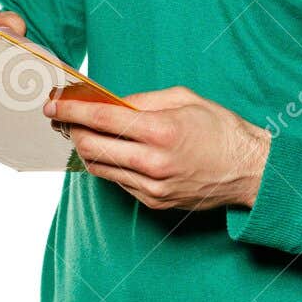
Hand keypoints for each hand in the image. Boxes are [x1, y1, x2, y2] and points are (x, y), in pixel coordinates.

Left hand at [43, 85, 270, 211]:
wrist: (250, 171)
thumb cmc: (220, 129)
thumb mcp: (184, 99)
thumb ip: (142, 100)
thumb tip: (108, 101)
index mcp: (161, 131)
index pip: (101, 119)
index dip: (71, 110)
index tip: (52, 103)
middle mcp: (153, 163)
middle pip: (92, 147)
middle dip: (72, 129)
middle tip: (63, 116)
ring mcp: (152, 188)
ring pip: (99, 168)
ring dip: (86, 148)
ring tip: (83, 131)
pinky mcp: (154, 202)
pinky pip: (118, 181)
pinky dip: (108, 164)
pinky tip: (112, 150)